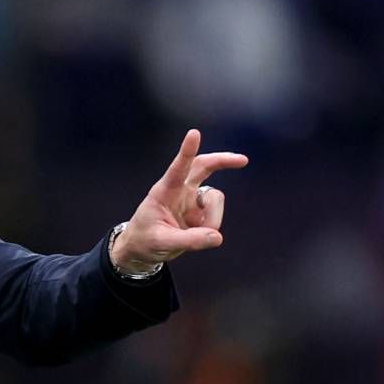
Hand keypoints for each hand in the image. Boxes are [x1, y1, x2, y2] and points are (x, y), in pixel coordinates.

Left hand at [110, 129, 248, 273]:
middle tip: (242, 160)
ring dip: (214, 216)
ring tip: (203, 235)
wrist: (141, 250)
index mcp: (164, 192)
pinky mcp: (200, 213)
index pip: (178, 168)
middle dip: (223, 161)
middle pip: (204, 166)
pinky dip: (212, 228)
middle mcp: (180, 191)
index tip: (194, 133)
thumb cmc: (144, 240)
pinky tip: (201, 236)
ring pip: (215, 198)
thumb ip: (189, 241)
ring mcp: (191, 201)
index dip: (187, 151)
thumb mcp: (162, 243)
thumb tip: (216, 237)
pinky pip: (216, 216)